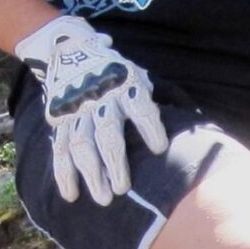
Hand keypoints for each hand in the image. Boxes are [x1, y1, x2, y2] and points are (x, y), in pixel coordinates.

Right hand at [15, 14, 167, 205]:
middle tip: (122, 190)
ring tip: (103, 198)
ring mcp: (76, 111)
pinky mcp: (58, 120)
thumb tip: (191, 127)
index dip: (150, 127)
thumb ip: (153, 98)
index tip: (159, 149)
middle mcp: (99, 99)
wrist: (70, 49)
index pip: (140, 107)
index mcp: (125, 86)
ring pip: (81, 145)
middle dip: (114, 162)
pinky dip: (64, 173)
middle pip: (107, 133)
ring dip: (91, 174)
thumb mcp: (137, 75)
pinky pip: (59, 149)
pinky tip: (71, 195)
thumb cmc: (116, 72)